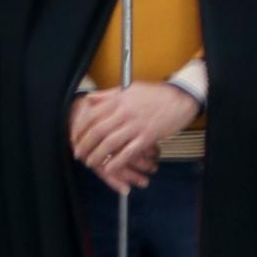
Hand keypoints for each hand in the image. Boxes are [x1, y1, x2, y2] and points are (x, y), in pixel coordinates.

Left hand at [69, 83, 197, 190]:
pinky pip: (129, 152)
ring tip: (91, 162)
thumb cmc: (157, 93)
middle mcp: (124, 113)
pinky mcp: (148, 137)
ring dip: (97, 155)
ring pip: (110, 143)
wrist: (182, 98)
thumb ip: (108, 94)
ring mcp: (136, 126)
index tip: (74, 138)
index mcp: (118, 101)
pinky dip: (118, 162)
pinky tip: (110, 169)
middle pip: (97, 132)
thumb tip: (89, 98)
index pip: (91, 116)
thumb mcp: (131, 88)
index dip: (79, 129)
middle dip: (84, 145)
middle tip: (78, 154)